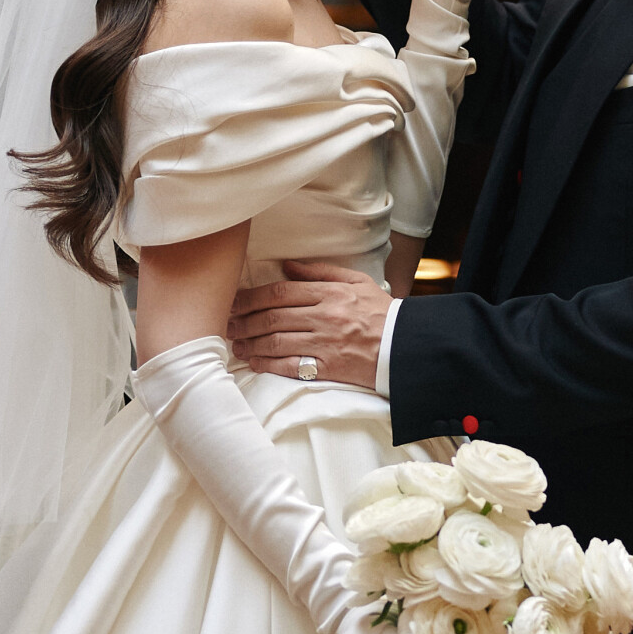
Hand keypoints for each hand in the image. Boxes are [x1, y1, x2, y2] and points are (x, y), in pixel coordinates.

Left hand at [227, 260, 391, 388]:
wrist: (406, 346)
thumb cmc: (381, 312)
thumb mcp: (356, 282)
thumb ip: (321, 272)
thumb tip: (287, 265)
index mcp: (330, 293)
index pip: (280, 292)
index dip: (251, 297)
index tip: (233, 301)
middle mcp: (324, 317)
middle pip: (272, 317)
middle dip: (243, 321)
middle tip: (226, 324)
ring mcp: (325, 344)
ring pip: (276, 342)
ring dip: (250, 343)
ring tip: (236, 343)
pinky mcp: (328, 368)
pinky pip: (290, 366)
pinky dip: (268, 364)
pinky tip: (254, 362)